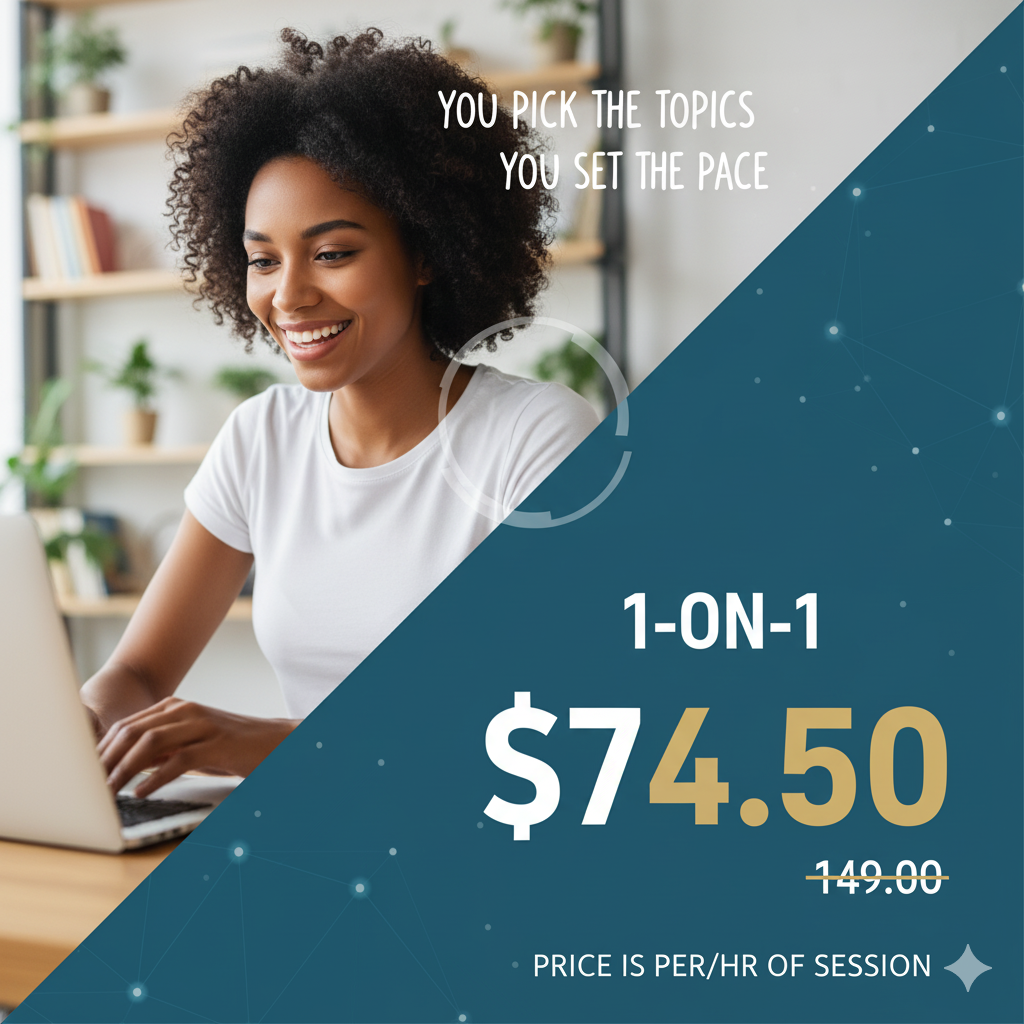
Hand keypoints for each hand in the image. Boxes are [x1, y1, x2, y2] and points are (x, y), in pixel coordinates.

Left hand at [98, 697, 298, 797]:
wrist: (275, 741)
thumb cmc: (231, 746)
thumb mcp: (192, 742)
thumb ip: (162, 748)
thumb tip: (126, 764)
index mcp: (176, 707)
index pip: (127, 725)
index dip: (101, 749)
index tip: (85, 772)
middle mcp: (185, 711)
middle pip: (132, 731)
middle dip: (106, 759)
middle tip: (90, 785)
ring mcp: (202, 725)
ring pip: (150, 743)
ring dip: (124, 770)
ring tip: (109, 792)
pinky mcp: (217, 744)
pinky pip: (179, 760)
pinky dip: (156, 778)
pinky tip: (142, 792)